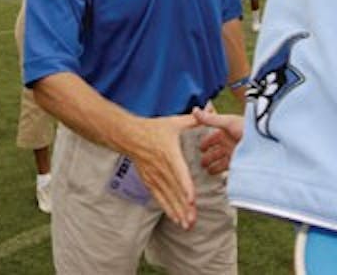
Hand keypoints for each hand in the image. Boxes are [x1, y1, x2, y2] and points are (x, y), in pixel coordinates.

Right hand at [127, 114, 199, 229]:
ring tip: (187, 225)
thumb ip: (193, 120)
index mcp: (169, 153)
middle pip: (174, 190)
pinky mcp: (148, 181)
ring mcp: (154, 176)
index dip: (185, 187)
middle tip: (193, 221)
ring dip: (177, 212)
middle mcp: (161, 168)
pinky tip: (175, 219)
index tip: (192, 200)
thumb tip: (208, 111)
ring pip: (167, 197)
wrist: (129, 135)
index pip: (179, 173)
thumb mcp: (173, 122)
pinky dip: (167, 208)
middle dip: (183, 207)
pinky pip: (159, 197)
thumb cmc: (153, 129)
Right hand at [193, 107, 243, 174]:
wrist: (267, 142)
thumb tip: (194, 110)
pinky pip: (229, 170)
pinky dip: (224, 174)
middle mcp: (230, 143)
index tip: (199, 148)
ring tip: (207, 172)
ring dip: (214, 166)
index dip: (205, 143)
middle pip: (216, 152)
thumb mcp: (227, 122)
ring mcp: (235, 154)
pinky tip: (219, 179)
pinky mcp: (240, 163)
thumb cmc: (247, 128)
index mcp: (226, 132)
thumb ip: (210, 119)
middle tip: (201, 164)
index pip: (212, 138)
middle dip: (208, 157)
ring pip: (221, 162)